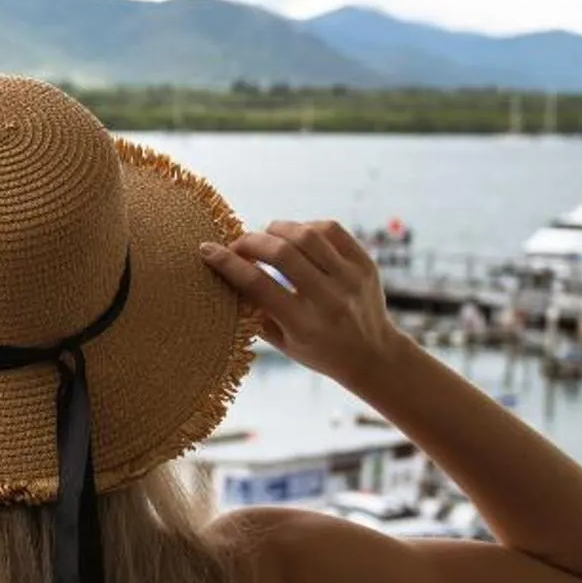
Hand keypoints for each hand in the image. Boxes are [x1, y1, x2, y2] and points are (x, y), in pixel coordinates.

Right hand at [200, 220, 409, 389]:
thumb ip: (254, 313)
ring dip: (276, 229)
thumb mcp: (283, 343)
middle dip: (250, 241)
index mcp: (304, 324)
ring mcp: (350, 279)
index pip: (258, 285)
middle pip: (281, 253)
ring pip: (305, 235)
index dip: (228, 263)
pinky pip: (331, 229)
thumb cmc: (320, 351)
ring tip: (266, 237)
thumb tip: (225, 276)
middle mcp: (329, 300)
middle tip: (238, 244)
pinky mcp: (365, 264)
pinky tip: (296, 237)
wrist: (375, 355)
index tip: (207, 250)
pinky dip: (306, 227)